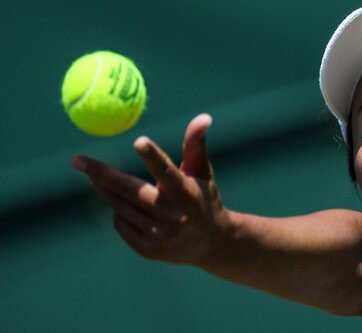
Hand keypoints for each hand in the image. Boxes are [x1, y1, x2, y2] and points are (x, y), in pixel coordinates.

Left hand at [72, 114, 226, 264]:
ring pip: (120, 206)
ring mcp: (159, 235)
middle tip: (78, 160)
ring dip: (106, 190)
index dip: (153, 157)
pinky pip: (120, 223)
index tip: (139, 141)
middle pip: (130, 190)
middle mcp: (173, 216)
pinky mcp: (148, 249)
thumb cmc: (204, 198)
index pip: (167, 171)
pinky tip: (128, 208)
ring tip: (98, 178)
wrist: (211, 244)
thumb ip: (195, 145)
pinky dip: (119, 211)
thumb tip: (204, 116)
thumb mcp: (202, 172)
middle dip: (101, 174)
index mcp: (186, 193)